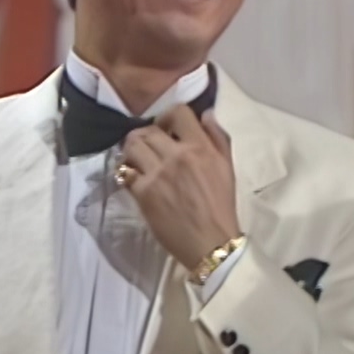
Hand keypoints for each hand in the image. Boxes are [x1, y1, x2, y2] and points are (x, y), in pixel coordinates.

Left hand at [119, 107, 241, 269]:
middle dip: (146, 135)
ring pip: (132, 146)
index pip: (178, 112)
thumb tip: (205, 114)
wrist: (211, 241)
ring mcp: (158, 174)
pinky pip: (126, 172)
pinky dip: (128, 172)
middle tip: (148, 147)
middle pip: (149, 130)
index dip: (167, 117)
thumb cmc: (221, 205)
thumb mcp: (227, 167)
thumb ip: (217, 137)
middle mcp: (177, 156)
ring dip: (132, 150)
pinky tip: (134, 179)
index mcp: (200, 147)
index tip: (166, 129)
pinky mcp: (144, 193)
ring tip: (137, 160)